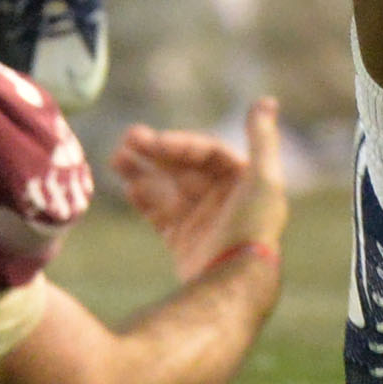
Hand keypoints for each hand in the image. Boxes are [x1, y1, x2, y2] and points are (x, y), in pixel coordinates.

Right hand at [111, 97, 288, 286]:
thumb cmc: (252, 227)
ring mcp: (201, 220)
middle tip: (125, 141)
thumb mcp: (263, 179)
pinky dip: (144, 201)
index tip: (153, 142)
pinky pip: (160, 215)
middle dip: (154, 154)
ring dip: (142, 172)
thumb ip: (262, 139)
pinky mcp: (183, 242)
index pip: (205, 152)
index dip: (179, 144)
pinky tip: (128, 189)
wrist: (234, 283)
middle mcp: (222, 198)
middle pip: (182, 168)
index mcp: (243, 180)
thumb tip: (266, 100)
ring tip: (115, 160)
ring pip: (167, 188)